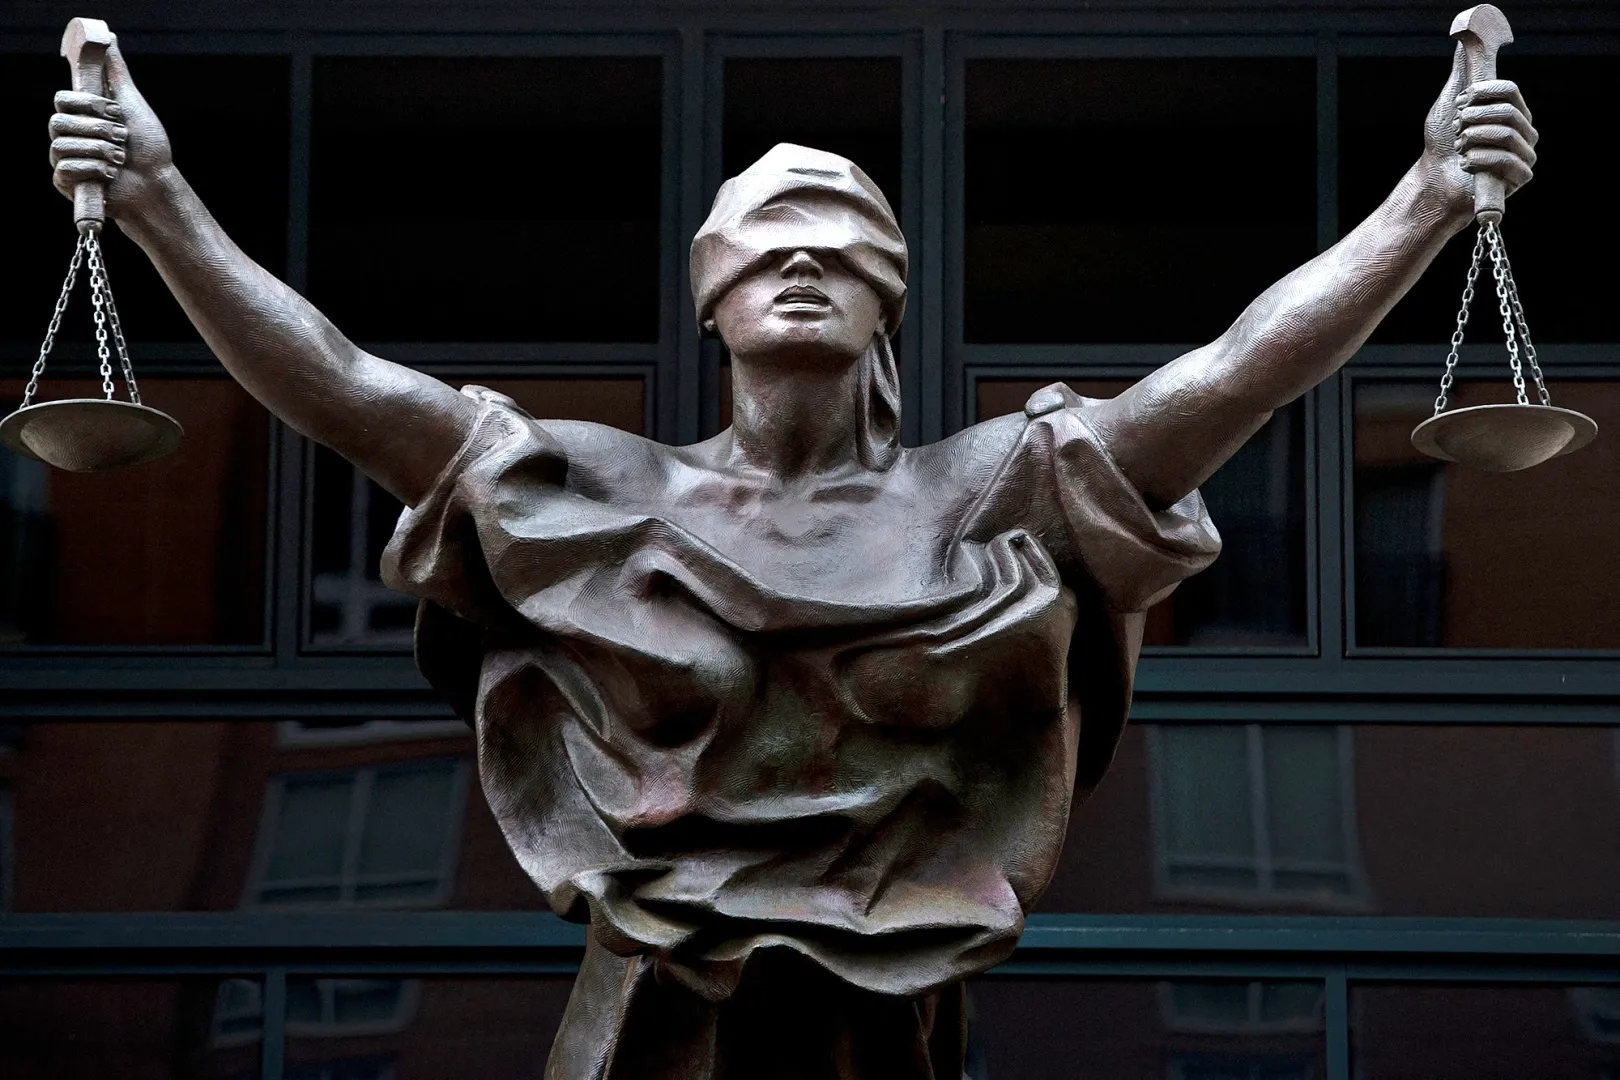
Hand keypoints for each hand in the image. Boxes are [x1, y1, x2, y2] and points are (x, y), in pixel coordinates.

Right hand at [49, 38, 175, 224]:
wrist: (156, 183)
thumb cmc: (148, 147)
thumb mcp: (133, 104)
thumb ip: (116, 73)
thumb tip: (108, 39)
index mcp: (81, 116)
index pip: (63, 99)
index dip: (88, 104)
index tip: (115, 112)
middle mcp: (69, 135)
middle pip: (57, 122)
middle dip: (96, 130)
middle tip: (121, 137)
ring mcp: (65, 159)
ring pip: (61, 145)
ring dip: (98, 150)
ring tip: (119, 158)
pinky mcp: (67, 183)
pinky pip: (65, 169)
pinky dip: (93, 169)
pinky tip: (109, 173)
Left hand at [1418, 43, 1537, 222]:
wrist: (1435, 180)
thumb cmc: (1444, 142)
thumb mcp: (1450, 103)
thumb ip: (1462, 75)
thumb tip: (1464, 43)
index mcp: (1512, 110)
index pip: (1509, 90)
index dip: (1482, 93)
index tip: (1460, 103)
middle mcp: (1524, 130)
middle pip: (1508, 112)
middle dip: (1473, 120)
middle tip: (1457, 130)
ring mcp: (1525, 154)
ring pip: (1506, 135)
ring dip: (1473, 140)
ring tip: (1460, 148)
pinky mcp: (1521, 177)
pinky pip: (1506, 161)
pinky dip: (1479, 160)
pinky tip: (1466, 163)